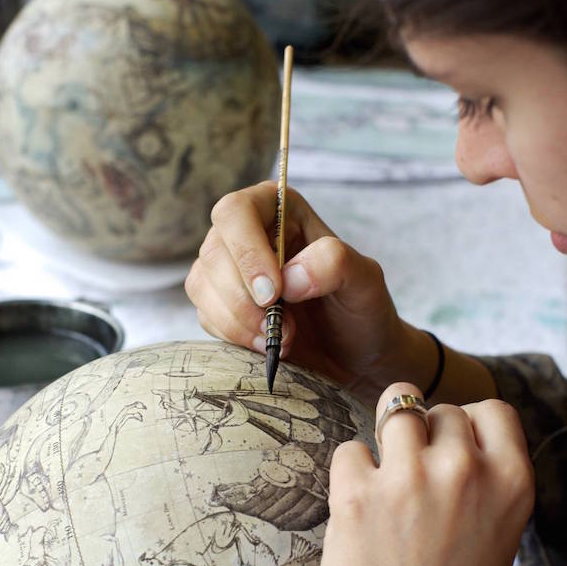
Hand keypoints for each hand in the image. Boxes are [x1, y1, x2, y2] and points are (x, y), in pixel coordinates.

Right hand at [185, 181, 407, 406]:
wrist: (354, 355)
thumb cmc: (360, 310)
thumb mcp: (364, 281)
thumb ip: (334, 264)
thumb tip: (288, 278)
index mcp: (279, 210)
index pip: (237, 212)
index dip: (246, 252)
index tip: (273, 293)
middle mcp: (247, 233)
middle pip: (214, 252)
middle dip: (244, 299)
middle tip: (282, 326)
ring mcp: (228, 269)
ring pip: (202, 286)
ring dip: (238, 321)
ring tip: (280, 338)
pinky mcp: (220, 304)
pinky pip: (205, 315)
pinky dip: (234, 336)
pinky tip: (267, 343)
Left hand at [314, 381, 534, 565]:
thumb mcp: (493, 554)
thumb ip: (480, 497)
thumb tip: (451, 457)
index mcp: (512, 486)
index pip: (492, 410)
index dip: (465, 423)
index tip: (449, 444)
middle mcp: (465, 471)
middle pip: (438, 410)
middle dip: (422, 435)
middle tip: (408, 480)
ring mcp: (410, 478)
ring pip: (393, 410)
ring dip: (385, 441)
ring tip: (379, 485)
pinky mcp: (355, 494)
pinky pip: (349, 451)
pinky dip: (348, 476)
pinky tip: (353, 516)